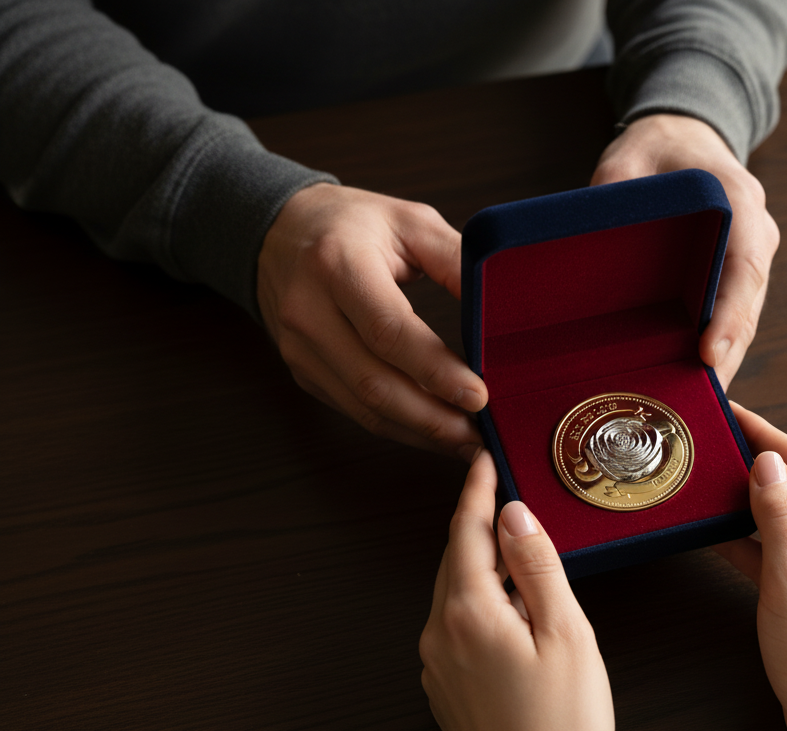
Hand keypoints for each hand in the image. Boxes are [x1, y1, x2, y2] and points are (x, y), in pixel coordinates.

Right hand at [258, 183, 486, 458]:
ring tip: (469, 441)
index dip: (435, 369)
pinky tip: (435, 431)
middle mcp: (309, 310)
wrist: (277, 232)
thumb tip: (499, 301)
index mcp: (337, 264)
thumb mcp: (408, 221)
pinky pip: (355, 411)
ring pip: (364, 408)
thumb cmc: (351, 224)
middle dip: (434, 418)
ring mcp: (300, 348)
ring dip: (421, 432)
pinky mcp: (303, 371)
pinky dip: (400, 427)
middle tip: (482, 434)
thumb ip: (455, 258)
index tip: (479, 395)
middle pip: (374, 382)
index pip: (388, 330)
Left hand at [420, 451, 613, 730]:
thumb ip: (537, 568)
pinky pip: (456, 627)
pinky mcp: (445, 692)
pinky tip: (511, 609)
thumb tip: (514, 515)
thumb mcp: (566, 634)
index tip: (486, 458)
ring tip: (515, 544)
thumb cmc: (562, 730)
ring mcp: (437, 668)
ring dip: (480, 563)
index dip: (477, 489)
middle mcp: (440, 636)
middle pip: (456, 560)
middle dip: (478, 522)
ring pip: (455, 594)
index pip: (466, 531)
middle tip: (502, 488)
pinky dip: (479, 602)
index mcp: (468, 614)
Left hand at [592, 115, 778, 387]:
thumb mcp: (626, 159)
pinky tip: (692, 377)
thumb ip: (612, 196)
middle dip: (728, 353)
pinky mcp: (737, 272)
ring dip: (725, 357)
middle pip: (748, 304)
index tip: (710, 353)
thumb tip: (585, 242)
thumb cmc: (658, 147)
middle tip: (703, 399)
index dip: (729, 314)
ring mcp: (751, 255)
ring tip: (698, 402)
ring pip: (744, 316)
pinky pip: (732, 312)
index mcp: (737, 201)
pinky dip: (718, 344)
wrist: (686, 135)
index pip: (744, 265)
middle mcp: (756, 232)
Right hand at [717, 404, 786, 730]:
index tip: (729, 412)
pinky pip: (783, 552)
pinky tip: (721, 537)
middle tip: (710, 444)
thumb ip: (778, 516)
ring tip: (708, 482)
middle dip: (754, 460)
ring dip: (750, 499)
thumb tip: (767, 463)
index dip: (763, 433)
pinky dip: (753, 540)